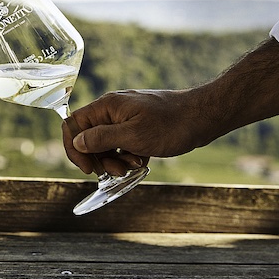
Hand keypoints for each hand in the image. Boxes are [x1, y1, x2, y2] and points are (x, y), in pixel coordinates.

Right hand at [62, 89, 202, 175]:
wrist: (204, 117)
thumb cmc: (171, 124)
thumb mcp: (133, 136)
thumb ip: (101, 139)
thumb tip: (77, 142)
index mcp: (106, 107)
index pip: (73, 125)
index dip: (74, 148)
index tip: (88, 168)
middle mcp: (112, 110)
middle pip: (88, 137)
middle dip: (99, 159)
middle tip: (116, 172)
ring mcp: (125, 118)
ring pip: (106, 143)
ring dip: (115, 160)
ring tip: (134, 165)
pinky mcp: (137, 126)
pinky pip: (122, 144)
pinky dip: (128, 155)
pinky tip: (143, 159)